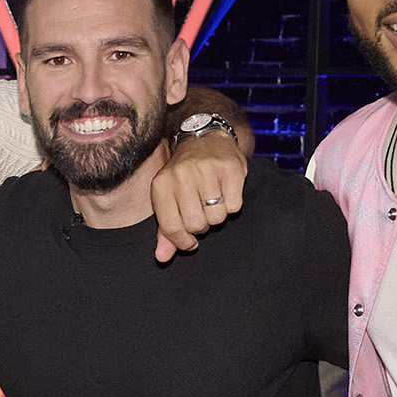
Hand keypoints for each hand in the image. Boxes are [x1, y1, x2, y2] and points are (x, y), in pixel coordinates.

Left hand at [152, 130, 246, 262]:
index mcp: (161, 185)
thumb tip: (162, 258)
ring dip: (218, 215)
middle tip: (202, 213)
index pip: (170, 228)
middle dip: (202, 226)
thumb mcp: (169, 199)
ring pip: (217, 217)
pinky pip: (234, 206)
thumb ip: (166, 230)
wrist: (205, 139)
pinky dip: (232, 205)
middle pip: (196, 225)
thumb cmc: (184, 177)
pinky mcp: (230, 168)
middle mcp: (182, 175)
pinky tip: (226, 191)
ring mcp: (206, 170)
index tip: (189, 242)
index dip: (182, 241)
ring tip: (214, 200)